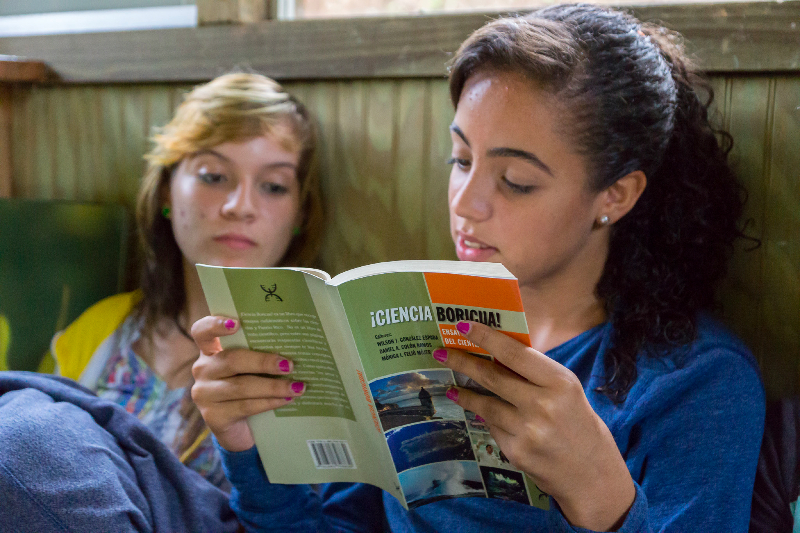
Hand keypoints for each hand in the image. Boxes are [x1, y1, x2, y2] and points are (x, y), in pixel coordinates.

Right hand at [190, 316, 305, 451]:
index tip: (237, 323)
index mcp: (210, 351)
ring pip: (242, 386)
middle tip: (290, 365)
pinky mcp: (213, 416)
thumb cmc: (249, 390)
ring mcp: (204, 394)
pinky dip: (269, 402)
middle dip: (264, 362)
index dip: (215, 324)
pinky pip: (245, 406)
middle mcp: (203, 370)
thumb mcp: (250, 369)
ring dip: (274, 386)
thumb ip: (259, 354)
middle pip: (232, 360)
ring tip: (298, 387)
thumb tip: (295, 345)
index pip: (202, 331)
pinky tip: (286, 400)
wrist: (240, 430)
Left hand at [434, 321, 634, 530]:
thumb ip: (536, 374)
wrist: (593, 475)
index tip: (464, 326)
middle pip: (492, 376)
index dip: (486, 337)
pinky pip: (493, 427)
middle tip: (441, 353)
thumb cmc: (579, 424)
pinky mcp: (516, 452)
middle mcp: (543, 405)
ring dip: (464, 393)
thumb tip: (496, 353)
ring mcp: (527, 431)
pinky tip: (480, 413)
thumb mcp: (567, 391)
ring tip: (452, 387)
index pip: (515, 353)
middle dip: (462, 362)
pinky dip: (486, 418)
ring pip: (485, 404)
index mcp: (560, 382)